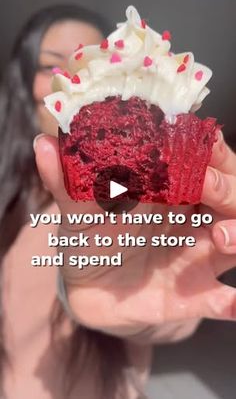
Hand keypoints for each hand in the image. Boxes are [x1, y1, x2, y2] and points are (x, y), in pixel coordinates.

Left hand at [34, 131, 235, 337]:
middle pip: (231, 195)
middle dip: (226, 187)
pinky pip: (222, 299)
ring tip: (220, 238)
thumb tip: (42, 144)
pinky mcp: (195, 293)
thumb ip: (65, 181)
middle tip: (206, 184)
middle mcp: (192, 217)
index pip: (206, 160)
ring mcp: (198, 254)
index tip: (205, 140)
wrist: (91, 287)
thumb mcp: (78, 209)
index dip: (211, 149)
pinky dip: (232, 303)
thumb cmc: (92, 237)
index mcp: (170, 189)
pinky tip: (232, 304)